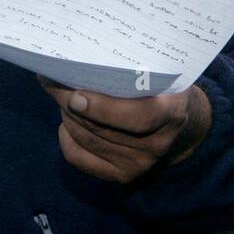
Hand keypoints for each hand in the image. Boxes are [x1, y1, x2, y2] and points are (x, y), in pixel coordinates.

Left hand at [39, 77, 211, 183]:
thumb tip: (79, 57)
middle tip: (52, 78)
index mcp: (172, 114)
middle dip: (69, 100)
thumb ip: (130, 69)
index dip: (104, 108)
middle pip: (101, 126)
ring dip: (66, 114)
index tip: (76, 95)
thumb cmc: (163, 88)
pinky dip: (66, 137)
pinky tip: (67, 120)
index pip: (140, 117)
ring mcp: (138, 164)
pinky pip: (79, 158)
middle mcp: (156, 145)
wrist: (181, 125)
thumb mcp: (160, 73)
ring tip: (59, 93)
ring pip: (86, 138)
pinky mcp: (121, 176)